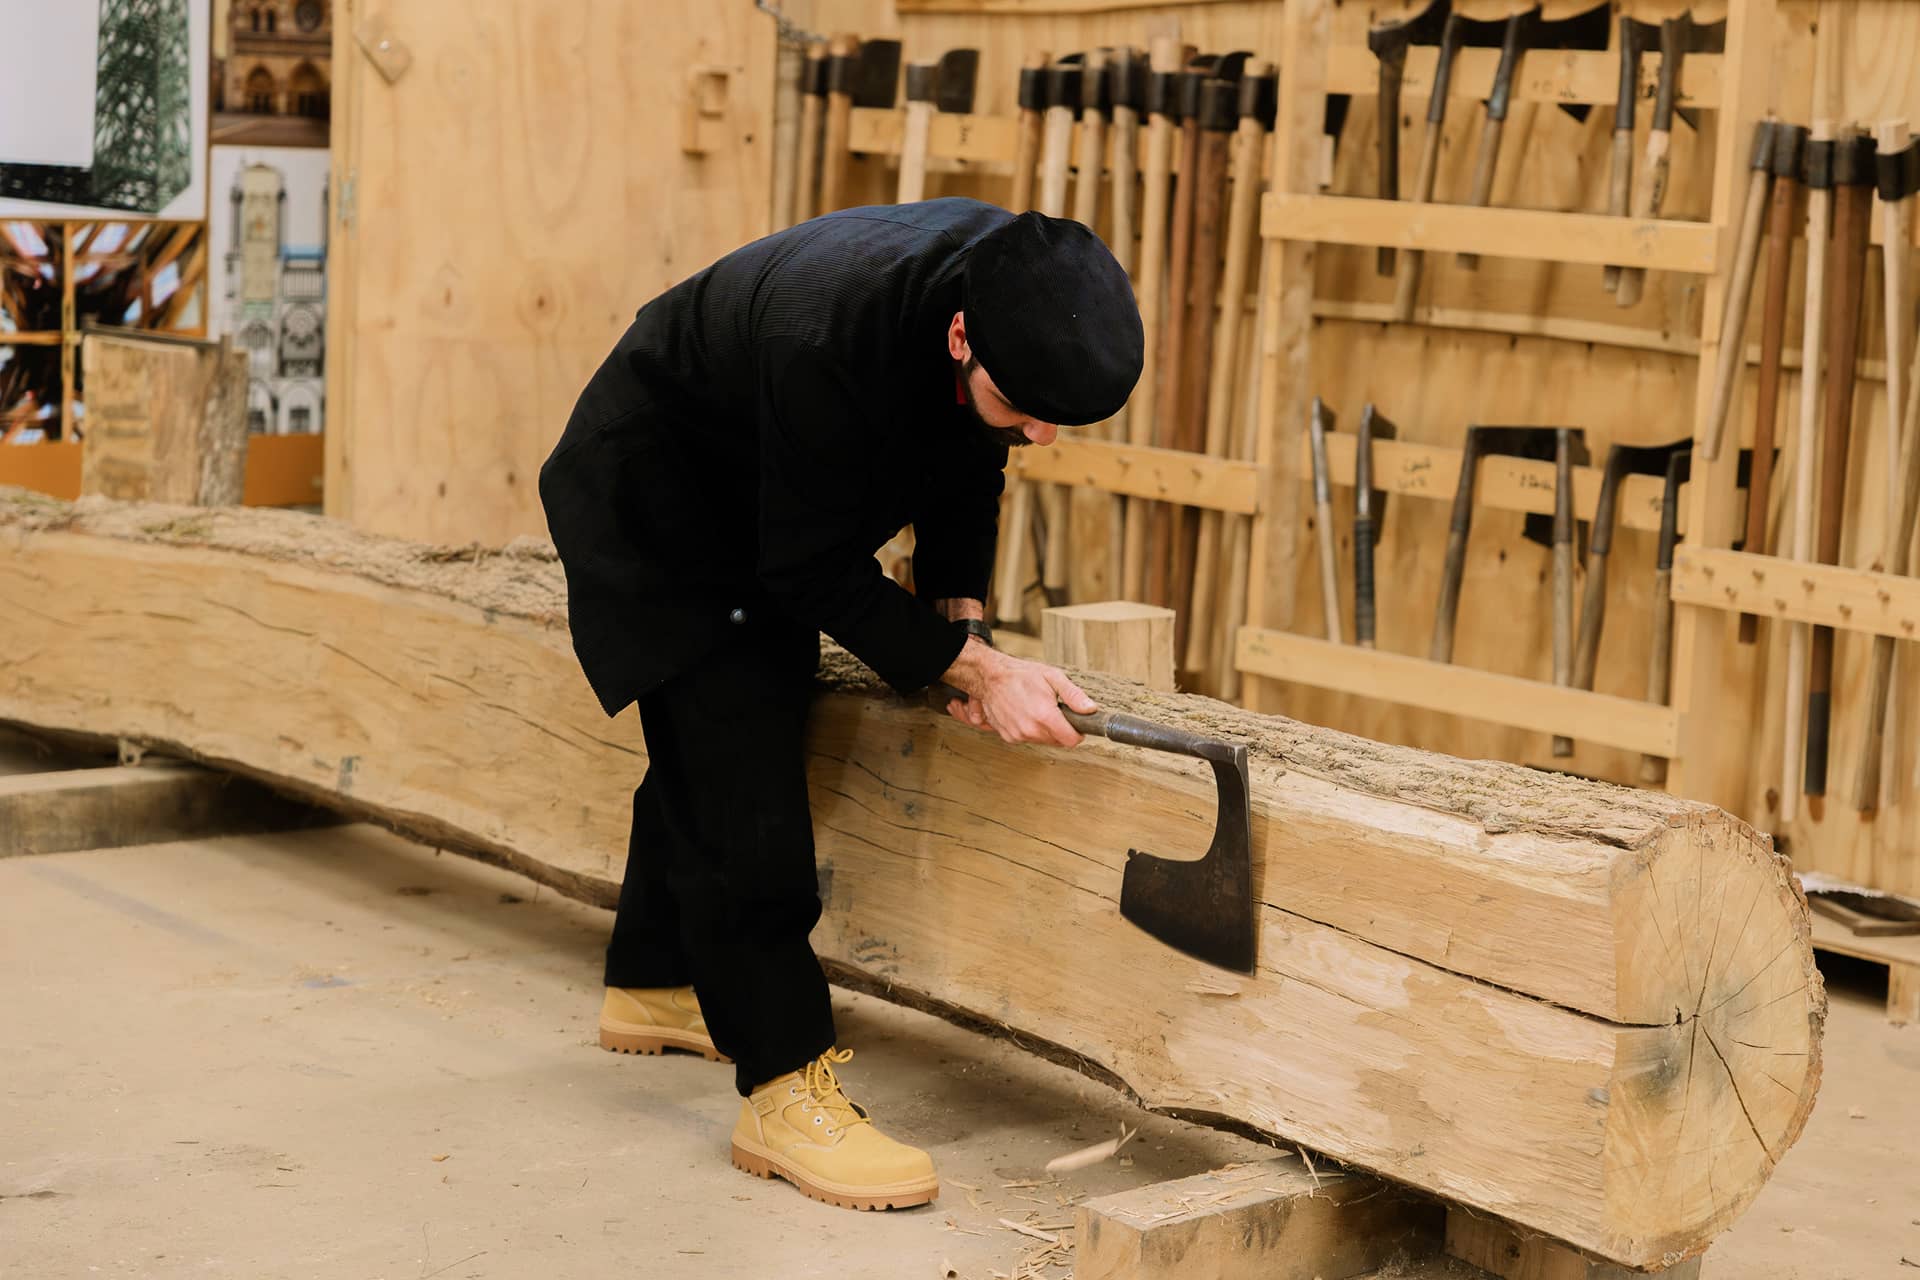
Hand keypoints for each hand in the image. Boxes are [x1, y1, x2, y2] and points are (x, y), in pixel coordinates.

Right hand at [940, 638, 1097, 746]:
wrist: (991, 677)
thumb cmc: (1021, 675)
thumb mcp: (1053, 677)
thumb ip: (1074, 696)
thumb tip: (1090, 709)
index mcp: (1045, 716)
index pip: (1071, 740)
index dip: (1077, 732)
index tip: (1076, 723)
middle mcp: (1031, 729)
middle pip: (1058, 741)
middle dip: (1061, 728)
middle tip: (1054, 710)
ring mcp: (1018, 735)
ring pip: (1043, 741)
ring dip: (1045, 729)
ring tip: (1038, 709)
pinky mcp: (1009, 737)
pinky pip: (1028, 739)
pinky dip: (1031, 729)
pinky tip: (1026, 714)